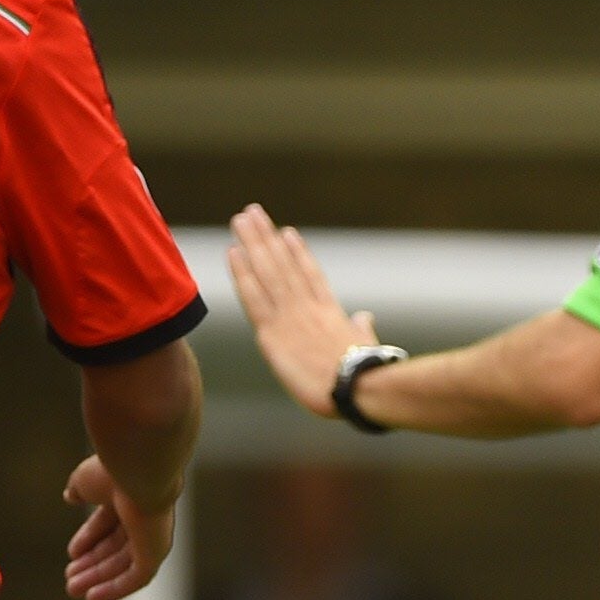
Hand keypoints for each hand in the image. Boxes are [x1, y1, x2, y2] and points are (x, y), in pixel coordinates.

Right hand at [64, 454, 177, 599]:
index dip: (89, 539)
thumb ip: (79, 488)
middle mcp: (145, 516)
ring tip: (72, 589)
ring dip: (98, 578)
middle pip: (117, 547)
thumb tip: (71, 496)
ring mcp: (153, 535)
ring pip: (124, 565)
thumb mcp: (86, 479)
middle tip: (70, 580)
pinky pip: (137, 578)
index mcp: (129, 496)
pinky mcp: (157, 552)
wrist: (138, 470)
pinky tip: (92, 598)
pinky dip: (115, 589)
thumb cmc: (112, 470)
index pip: (109, 523)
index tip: (71, 554)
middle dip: (93, 564)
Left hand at [226, 204, 376, 421]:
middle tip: (253, 213)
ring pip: (267, 271)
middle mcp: (307, 307)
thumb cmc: (366, 374)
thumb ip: (361, 328)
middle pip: (283, 264)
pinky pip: (253, 297)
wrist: (355, 387)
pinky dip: (242, 273)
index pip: (310, 274)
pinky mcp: (272, 333)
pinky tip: (233, 252)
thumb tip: (364, 317)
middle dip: (266, 237)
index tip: (287, 233)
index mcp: (330, 311)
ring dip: (252, 243)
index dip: (298, 252)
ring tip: (241, 220)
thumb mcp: (365, 345)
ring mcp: (289, 317)